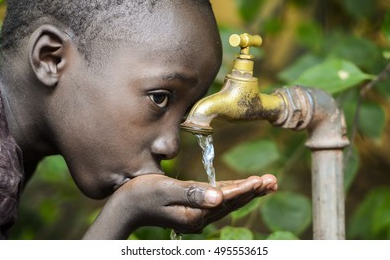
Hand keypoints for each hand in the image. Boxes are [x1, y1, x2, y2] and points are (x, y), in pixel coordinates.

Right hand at [83, 174, 276, 238]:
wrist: (125, 207)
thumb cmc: (141, 195)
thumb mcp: (164, 190)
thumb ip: (191, 193)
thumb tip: (219, 197)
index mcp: (194, 214)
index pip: (226, 199)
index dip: (245, 189)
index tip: (263, 181)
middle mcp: (199, 218)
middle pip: (232, 202)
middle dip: (253, 191)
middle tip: (273, 181)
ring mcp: (196, 216)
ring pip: (227, 202)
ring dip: (246, 192)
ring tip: (264, 183)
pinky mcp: (192, 210)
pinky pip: (217, 201)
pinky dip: (232, 193)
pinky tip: (240, 187)